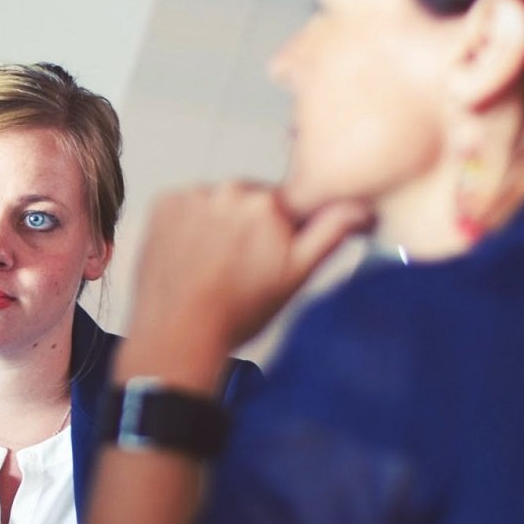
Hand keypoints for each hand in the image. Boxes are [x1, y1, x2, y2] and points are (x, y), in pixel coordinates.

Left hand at [117, 182, 368, 391]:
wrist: (179, 333)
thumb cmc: (237, 312)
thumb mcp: (297, 276)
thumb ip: (330, 232)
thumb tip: (360, 206)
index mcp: (268, 203)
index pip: (285, 204)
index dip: (280, 231)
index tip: (268, 254)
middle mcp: (229, 190)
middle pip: (249, 200)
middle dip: (248, 225)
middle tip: (239, 266)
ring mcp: (192, 195)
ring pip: (216, 202)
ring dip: (217, 223)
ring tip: (211, 264)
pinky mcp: (163, 203)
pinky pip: (185, 205)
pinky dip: (187, 224)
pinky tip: (190, 255)